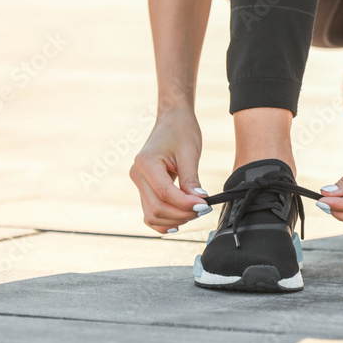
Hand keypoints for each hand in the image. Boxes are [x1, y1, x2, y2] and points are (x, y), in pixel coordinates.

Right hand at [130, 108, 210, 233]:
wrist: (172, 120)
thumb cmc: (181, 131)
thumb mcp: (189, 153)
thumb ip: (191, 180)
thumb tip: (199, 202)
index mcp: (146, 163)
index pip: (165, 193)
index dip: (185, 204)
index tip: (205, 206)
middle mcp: (137, 174)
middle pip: (157, 208)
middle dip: (182, 214)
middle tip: (204, 209)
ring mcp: (138, 183)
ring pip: (152, 215)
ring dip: (174, 219)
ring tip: (195, 212)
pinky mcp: (144, 188)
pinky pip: (150, 212)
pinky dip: (163, 221)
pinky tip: (179, 222)